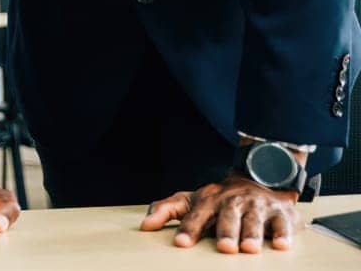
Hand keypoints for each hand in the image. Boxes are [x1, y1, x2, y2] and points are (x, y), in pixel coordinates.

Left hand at [141, 175, 299, 252]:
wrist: (260, 180)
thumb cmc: (221, 200)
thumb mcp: (192, 201)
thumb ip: (166, 210)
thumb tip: (145, 225)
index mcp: (209, 200)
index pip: (196, 215)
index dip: (188, 229)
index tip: (180, 243)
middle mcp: (233, 202)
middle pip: (228, 217)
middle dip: (226, 232)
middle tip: (224, 247)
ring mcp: (257, 206)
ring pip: (254, 221)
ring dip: (251, 234)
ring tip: (248, 248)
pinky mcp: (281, 213)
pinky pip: (283, 224)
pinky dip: (283, 234)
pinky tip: (280, 245)